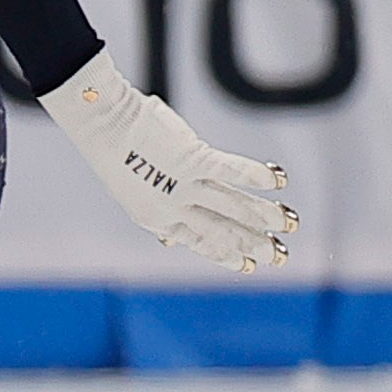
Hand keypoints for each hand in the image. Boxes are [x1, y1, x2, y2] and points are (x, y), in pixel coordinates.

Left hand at [38, 50, 299, 271]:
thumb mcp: (133, 195)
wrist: (101, 125)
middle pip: (223, 230)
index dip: (226, 255)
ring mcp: (183, 184)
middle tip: (280, 255)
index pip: (200, 243)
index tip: (248, 266)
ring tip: (291, 222)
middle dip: (254, 243)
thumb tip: (169, 241)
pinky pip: (232, 171)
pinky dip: (257, 176)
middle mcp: (173, 207)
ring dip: (266, 214)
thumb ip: (158, 216)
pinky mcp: (192, 158)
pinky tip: (279, 180)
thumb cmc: (115, 154)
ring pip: (235, 205)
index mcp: (157, 219)